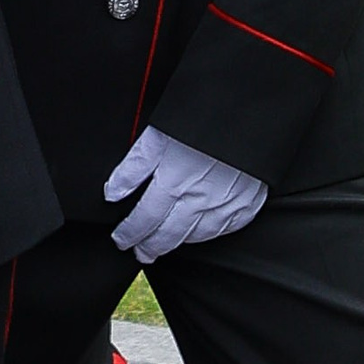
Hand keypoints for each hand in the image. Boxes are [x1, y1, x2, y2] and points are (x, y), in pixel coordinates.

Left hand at [105, 127, 268, 264]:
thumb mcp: (158, 135)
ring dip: (177, 242)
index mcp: (173, 183)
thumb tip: (113, 193)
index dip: (129, 234)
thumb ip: (133, 167)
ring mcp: (225, 205)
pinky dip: (207, 234)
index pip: (143, 221)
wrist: (250, 111)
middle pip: (168, 236)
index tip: (121, 239)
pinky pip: (223, 229)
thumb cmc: (203, 117)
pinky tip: (198, 231)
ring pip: (195, 237)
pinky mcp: (247, 203)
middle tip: (141, 252)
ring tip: (165, 242)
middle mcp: (199, 200)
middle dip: (150, 247)